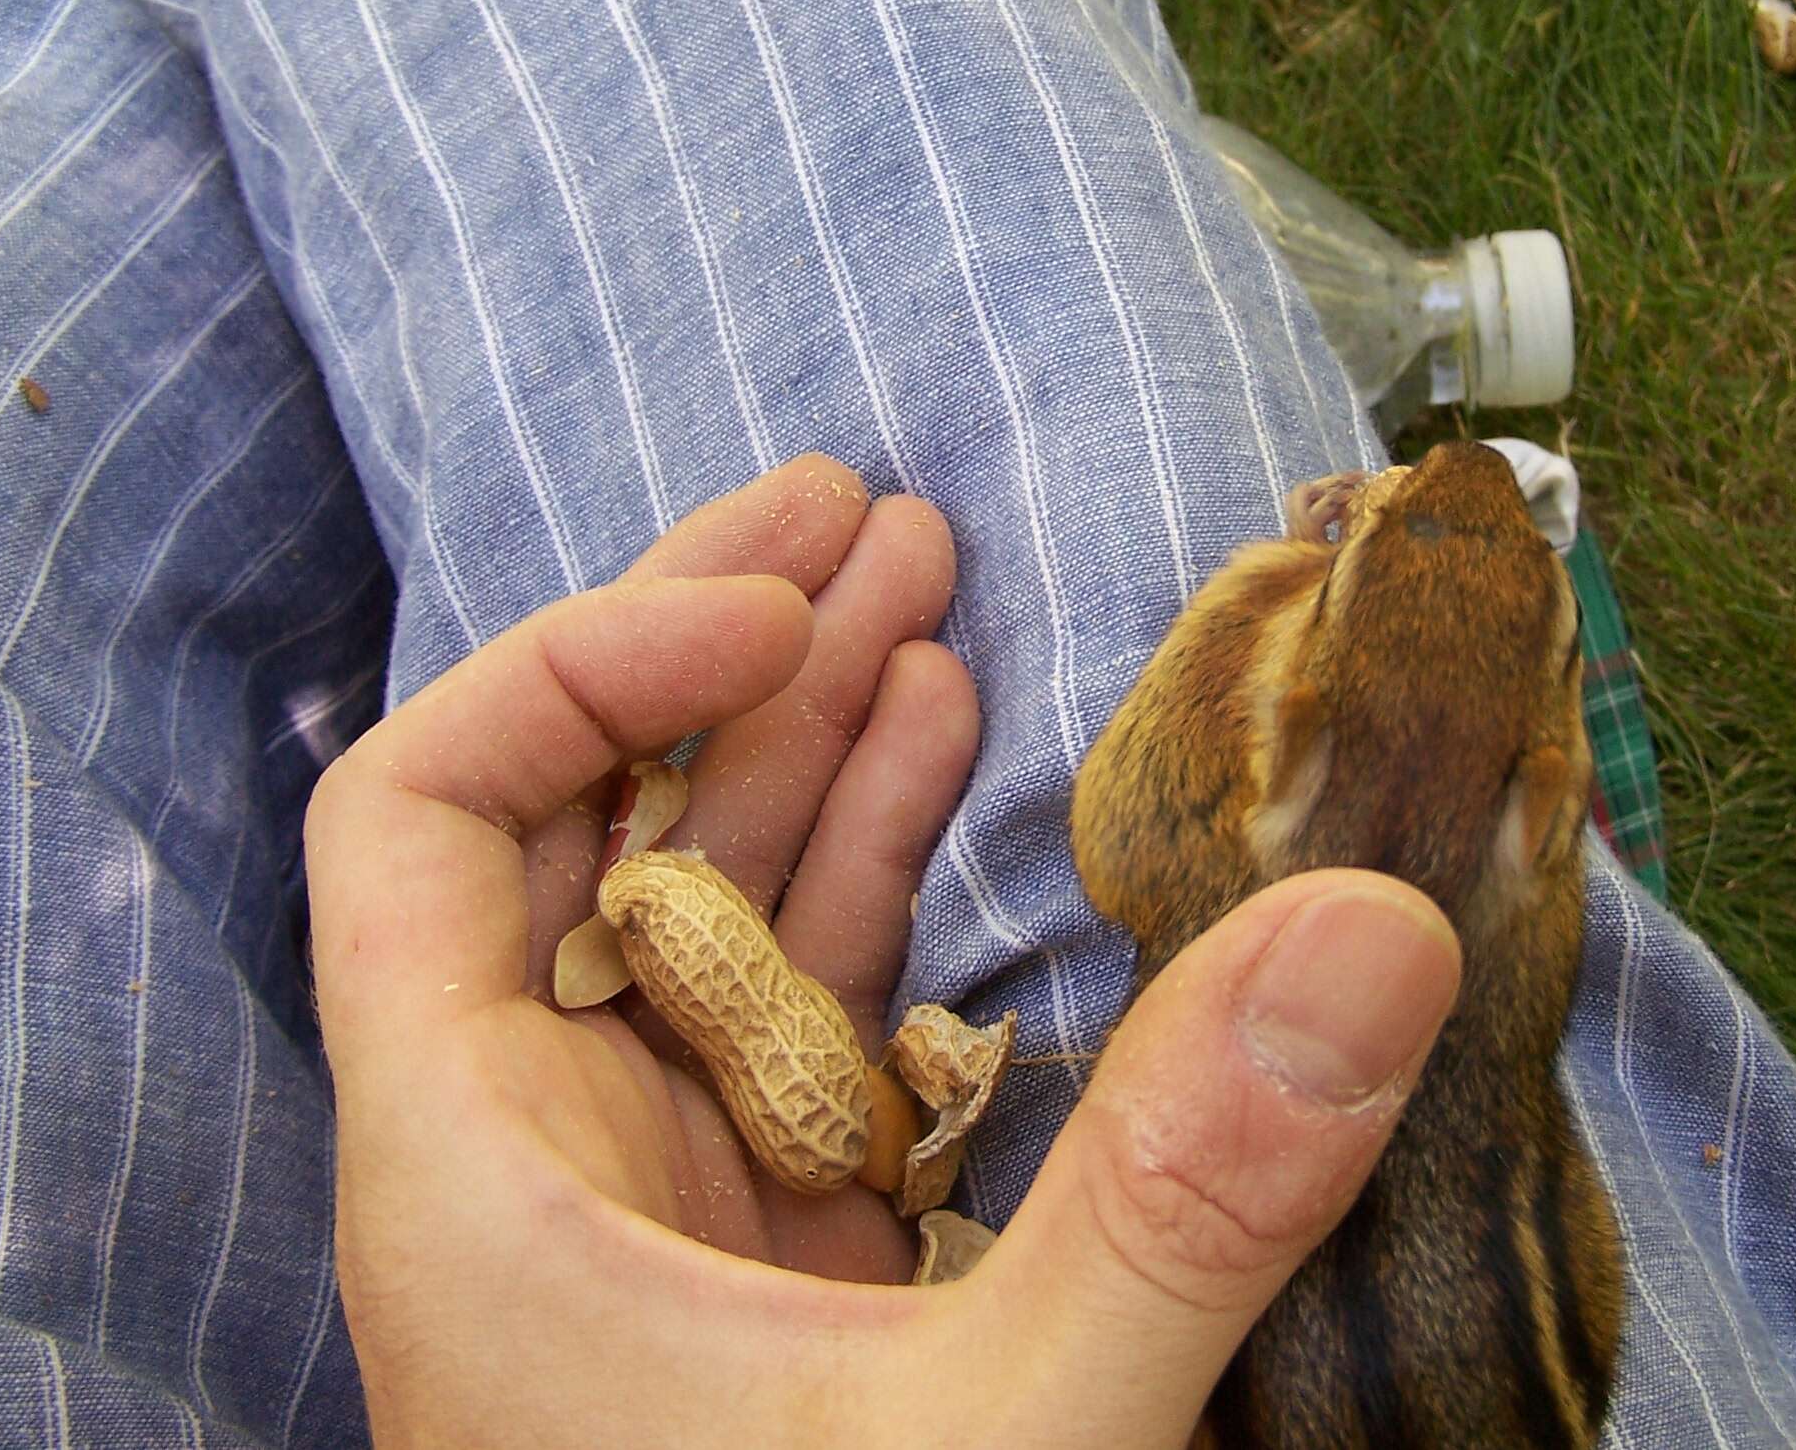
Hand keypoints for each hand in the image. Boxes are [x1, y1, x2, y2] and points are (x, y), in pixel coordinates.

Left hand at [307, 455, 1462, 1448]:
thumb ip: (1176, 1207)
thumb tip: (1375, 925)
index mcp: (487, 1191)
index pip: (420, 823)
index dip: (579, 664)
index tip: (786, 596)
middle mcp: (551, 1183)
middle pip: (578, 834)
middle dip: (725, 652)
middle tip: (862, 513)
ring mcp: (672, 1231)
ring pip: (704, 922)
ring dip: (815, 749)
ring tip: (930, 592)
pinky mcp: (788, 1282)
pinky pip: (806, 1034)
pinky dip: (880, 894)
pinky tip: (960, 785)